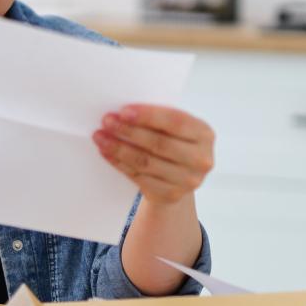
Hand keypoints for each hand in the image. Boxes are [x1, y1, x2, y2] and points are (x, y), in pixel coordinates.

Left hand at [92, 105, 214, 203]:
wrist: (179, 178)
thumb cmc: (173, 142)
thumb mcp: (175, 129)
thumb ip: (159, 119)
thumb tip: (123, 111)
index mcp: (204, 134)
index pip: (176, 122)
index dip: (148, 116)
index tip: (123, 111)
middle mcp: (201, 159)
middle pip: (159, 143)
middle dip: (129, 131)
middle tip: (107, 121)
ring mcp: (188, 180)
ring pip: (146, 162)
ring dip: (119, 148)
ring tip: (100, 137)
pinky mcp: (170, 194)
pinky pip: (139, 177)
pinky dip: (119, 163)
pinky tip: (106, 152)